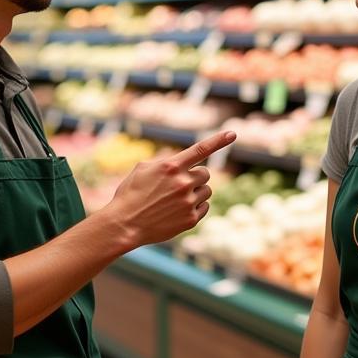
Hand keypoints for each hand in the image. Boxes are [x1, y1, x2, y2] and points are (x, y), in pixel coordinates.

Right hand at [105, 130, 235, 246]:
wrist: (124, 224)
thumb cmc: (130, 194)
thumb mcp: (142, 169)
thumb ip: (165, 161)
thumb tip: (180, 160)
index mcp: (171, 166)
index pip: (200, 149)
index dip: (219, 140)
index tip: (232, 133)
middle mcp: (182, 182)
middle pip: (205, 173)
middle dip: (196, 177)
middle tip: (179, 185)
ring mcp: (188, 202)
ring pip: (206, 190)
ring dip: (196, 192)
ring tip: (175, 200)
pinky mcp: (191, 219)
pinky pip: (205, 207)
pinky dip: (196, 207)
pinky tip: (178, 211)